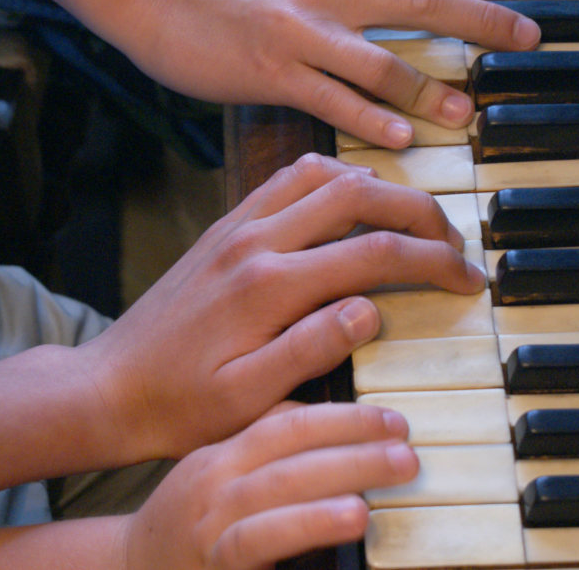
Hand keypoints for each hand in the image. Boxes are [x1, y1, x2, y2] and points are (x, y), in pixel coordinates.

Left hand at [81, 154, 481, 461]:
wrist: (111, 386)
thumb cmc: (182, 403)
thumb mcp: (249, 398)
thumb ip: (312, 348)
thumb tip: (373, 310)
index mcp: (270, 286)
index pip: (374, 253)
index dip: (432, 262)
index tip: (467, 278)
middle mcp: (258, 241)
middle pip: (360, 196)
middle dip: (420, 212)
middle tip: (453, 242)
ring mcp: (240, 225)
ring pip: (326, 174)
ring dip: (379, 186)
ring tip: (412, 216)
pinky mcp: (228, 224)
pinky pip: (289, 178)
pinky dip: (333, 177)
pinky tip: (351, 197)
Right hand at [122, 0, 540, 148]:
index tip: (496, 23)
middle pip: (420, 1)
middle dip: (481, 24)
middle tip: (526, 42)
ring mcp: (300, 30)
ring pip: (381, 62)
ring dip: (431, 90)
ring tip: (466, 115)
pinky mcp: (273, 70)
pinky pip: (333, 99)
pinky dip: (372, 120)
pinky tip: (402, 138)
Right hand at [124, 403, 417, 569]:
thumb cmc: (191, 530)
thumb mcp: (223, 481)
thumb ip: (269, 457)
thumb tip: (339, 436)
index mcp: (224, 452)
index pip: (286, 418)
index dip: (342, 412)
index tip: (389, 414)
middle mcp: (215, 476)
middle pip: (292, 441)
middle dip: (355, 432)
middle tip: (407, 435)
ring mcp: (211, 519)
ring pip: (284, 481)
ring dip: (346, 468)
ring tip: (397, 465)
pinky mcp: (214, 562)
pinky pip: (263, 538)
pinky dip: (311, 521)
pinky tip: (353, 515)